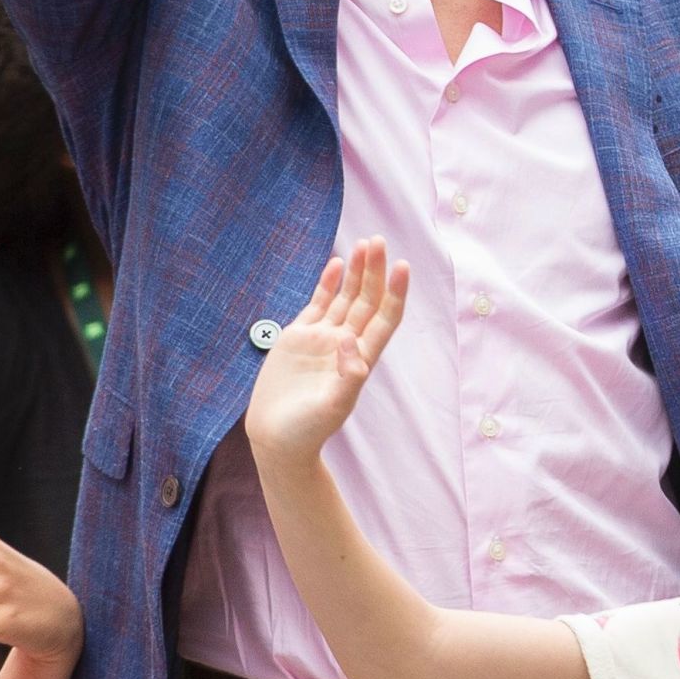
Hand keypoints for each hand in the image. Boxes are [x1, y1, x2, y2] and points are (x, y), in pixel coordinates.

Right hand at [245, 239, 405, 463]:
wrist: (276, 437)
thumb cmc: (308, 430)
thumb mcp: (333, 407)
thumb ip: (347, 375)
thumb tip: (348, 338)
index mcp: (360, 359)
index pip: (384, 318)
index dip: (395, 292)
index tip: (403, 266)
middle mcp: (345, 344)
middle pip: (366, 300)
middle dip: (375, 271)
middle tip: (379, 241)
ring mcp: (322, 338)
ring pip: (345, 297)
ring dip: (356, 272)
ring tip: (365, 244)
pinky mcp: (298, 337)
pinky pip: (318, 303)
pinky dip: (327, 284)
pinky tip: (337, 264)